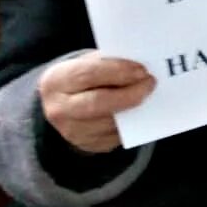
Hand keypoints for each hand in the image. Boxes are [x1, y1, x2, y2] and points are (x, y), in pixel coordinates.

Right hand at [38, 52, 155, 153]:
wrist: (64, 104)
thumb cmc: (84, 77)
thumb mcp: (89, 63)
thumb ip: (109, 62)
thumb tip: (139, 65)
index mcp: (56, 81)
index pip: (87, 75)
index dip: (117, 71)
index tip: (142, 70)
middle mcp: (59, 109)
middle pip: (97, 103)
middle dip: (128, 93)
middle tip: (150, 83)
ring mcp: (71, 131)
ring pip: (109, 122)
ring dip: (134, 109)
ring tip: (149, 94)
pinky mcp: (88, 144)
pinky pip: (116, 135)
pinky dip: (133, 123)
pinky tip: (141, 111)